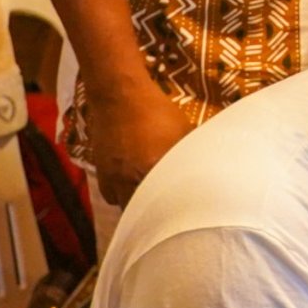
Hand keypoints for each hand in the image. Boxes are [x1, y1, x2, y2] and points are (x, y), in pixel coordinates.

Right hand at [83, 79, 193, 206]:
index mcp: (151, 169)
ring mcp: (111, 178)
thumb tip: (207, 167)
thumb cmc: (156, 111)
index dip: (175, 208)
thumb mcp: (183, 131)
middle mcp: (127, 179)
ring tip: (151, 202)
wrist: (120, 96)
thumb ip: (191, 153)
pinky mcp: (99, 173)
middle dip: (154, 212)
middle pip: (141, 210)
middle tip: (169, 210)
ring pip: (124, 204)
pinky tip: (132, 187)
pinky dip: (121, 195)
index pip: (165, 201)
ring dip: (136, 204)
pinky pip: (110, 195)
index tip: (186, 211)